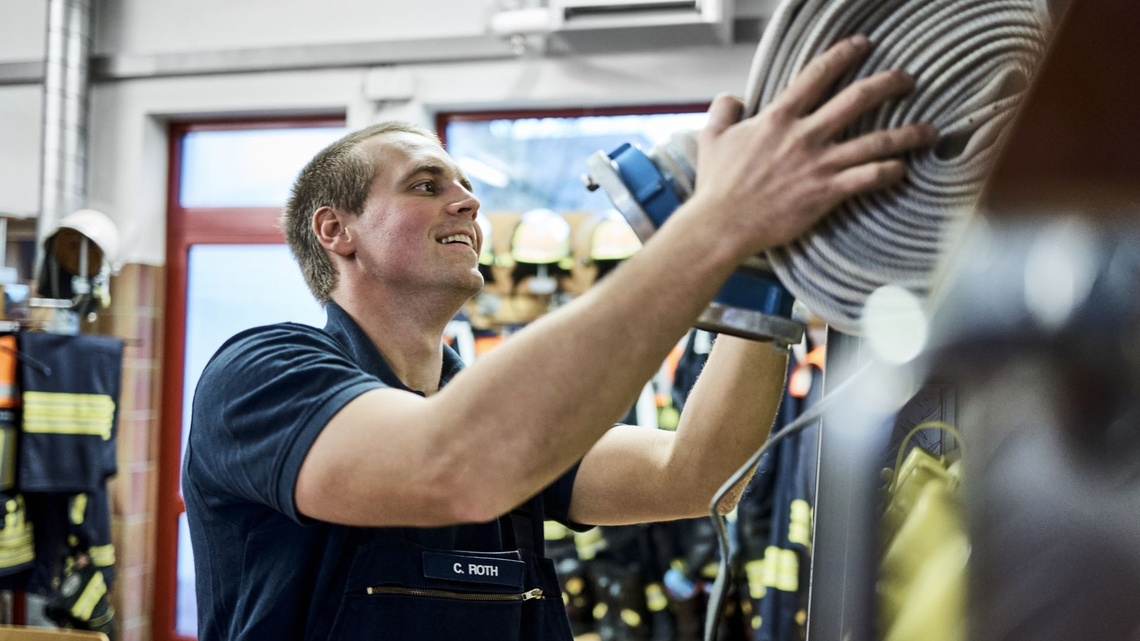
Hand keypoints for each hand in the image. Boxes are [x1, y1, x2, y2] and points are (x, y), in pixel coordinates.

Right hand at [690, 35, 937, 253]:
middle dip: (889, 84)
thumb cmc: (717, 184)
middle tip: (909, 80)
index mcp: (778, 117)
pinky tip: (902, 170)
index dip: (844, 54)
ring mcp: (819, 164)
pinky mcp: (826, 193)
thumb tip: (733, 97)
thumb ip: (724, 110)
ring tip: (929, 131)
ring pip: (875, 141)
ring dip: (907, 134)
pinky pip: (868, 178)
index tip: (863, 44)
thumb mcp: (712, 137)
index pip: (818, 74)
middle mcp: (804, 135)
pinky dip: (890, 172)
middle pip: (858, 99)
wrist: (721, 224)